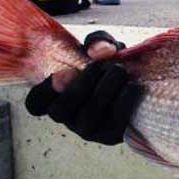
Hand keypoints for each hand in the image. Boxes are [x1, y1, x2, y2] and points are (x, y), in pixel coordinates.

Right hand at [25, 31, 142, 144]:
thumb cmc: (112, 66)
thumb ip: (97, 42)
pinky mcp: (111, 135)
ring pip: (88, 116)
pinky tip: (131, 87)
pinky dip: (124, 102)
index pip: (36, 103)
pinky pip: (115, 123)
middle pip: (60, 110)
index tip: (60, 72)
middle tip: (100, 66)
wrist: (142, 88)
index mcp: (57, 97)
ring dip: (104, 90)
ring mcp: (88, 129)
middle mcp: (68, 117)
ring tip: (119, 71)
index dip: (43, 91)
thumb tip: (100, 52)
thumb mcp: (102, 49)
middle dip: (81, 84)